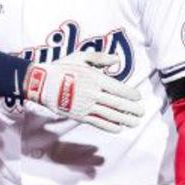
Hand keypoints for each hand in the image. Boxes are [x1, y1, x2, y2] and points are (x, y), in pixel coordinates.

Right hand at [21, 51, 142, 132]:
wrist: (41, 83)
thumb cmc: (62, 67)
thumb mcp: (81, 56)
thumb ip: (100, 58)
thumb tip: (116, 60)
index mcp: (95, 79)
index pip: (119, 89)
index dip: (131, 95)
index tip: (138, 97)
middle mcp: (93, 94)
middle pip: (118, 104)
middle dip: (132, 109)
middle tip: (142, 112)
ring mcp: (86, 106)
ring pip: (111, 115)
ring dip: (125, 120)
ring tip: (135, 123)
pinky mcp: (79, 115)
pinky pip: (98, 123)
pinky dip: (110, 126)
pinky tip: (118, 128)